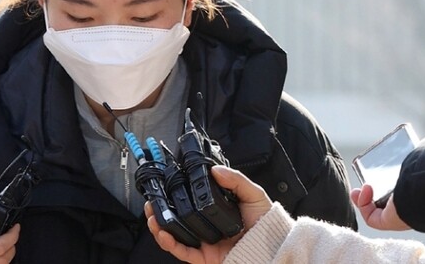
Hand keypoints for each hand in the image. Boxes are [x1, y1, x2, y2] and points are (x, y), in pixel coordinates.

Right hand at [145, 165, 271, 263]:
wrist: (274, 248)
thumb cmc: (266, 223)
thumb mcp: (252, 194)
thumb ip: (235, 180)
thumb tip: (215, 170)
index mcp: (215, 210)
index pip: (190, 201)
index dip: (174, 194)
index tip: (163, 185)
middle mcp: (206, 225)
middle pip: (177, 218)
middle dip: (159, 210)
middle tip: (150, 201)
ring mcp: (203, 242)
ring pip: (174, 235)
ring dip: (159, 226)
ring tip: (151, 215)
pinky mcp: (204, 257)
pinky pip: (182, 251)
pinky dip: (170, 243)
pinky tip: (163, 233)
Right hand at [350, 130, 424, 231]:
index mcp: (415, 190)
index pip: (396, 189)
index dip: (381, 182)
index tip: (373, 173)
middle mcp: (408, 204)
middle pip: (382, 201)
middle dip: (368, 192)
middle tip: (364, 183)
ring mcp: (398, 215)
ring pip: (373, 211)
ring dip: (362, 199)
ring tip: (358, 190)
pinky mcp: (388, 221)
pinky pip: (370, 217)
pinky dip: (362, 204)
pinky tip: (365, 189)